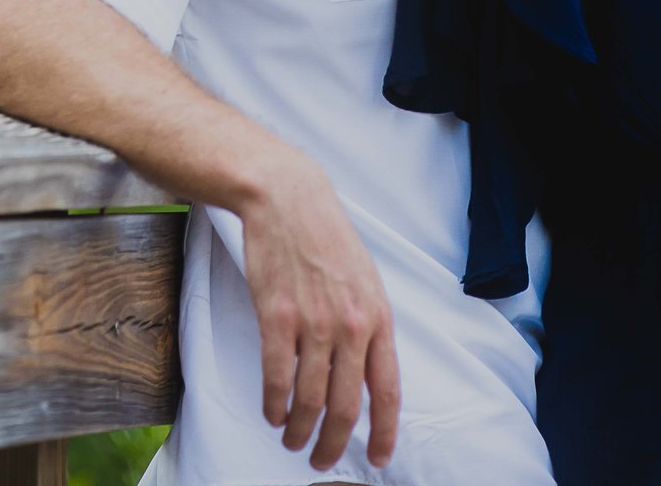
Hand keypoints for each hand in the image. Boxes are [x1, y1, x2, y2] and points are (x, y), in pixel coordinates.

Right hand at [235, 149, 402, 470]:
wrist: (289, 200)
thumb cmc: (327, 240)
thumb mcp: (365, 282)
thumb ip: (368, 327)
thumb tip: (367, 375)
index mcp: (378, 318)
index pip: (388, 390)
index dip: (385, 432)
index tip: (379, 457)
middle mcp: (350, 326)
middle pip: (346, 407)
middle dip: (334, 445)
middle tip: (321, 461)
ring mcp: (313, 322)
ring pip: (310, 399)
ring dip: (299, 430)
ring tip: (292, 440)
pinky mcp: (276, 316)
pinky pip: (276, 378)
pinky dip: (274, 405)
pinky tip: (272, 414)